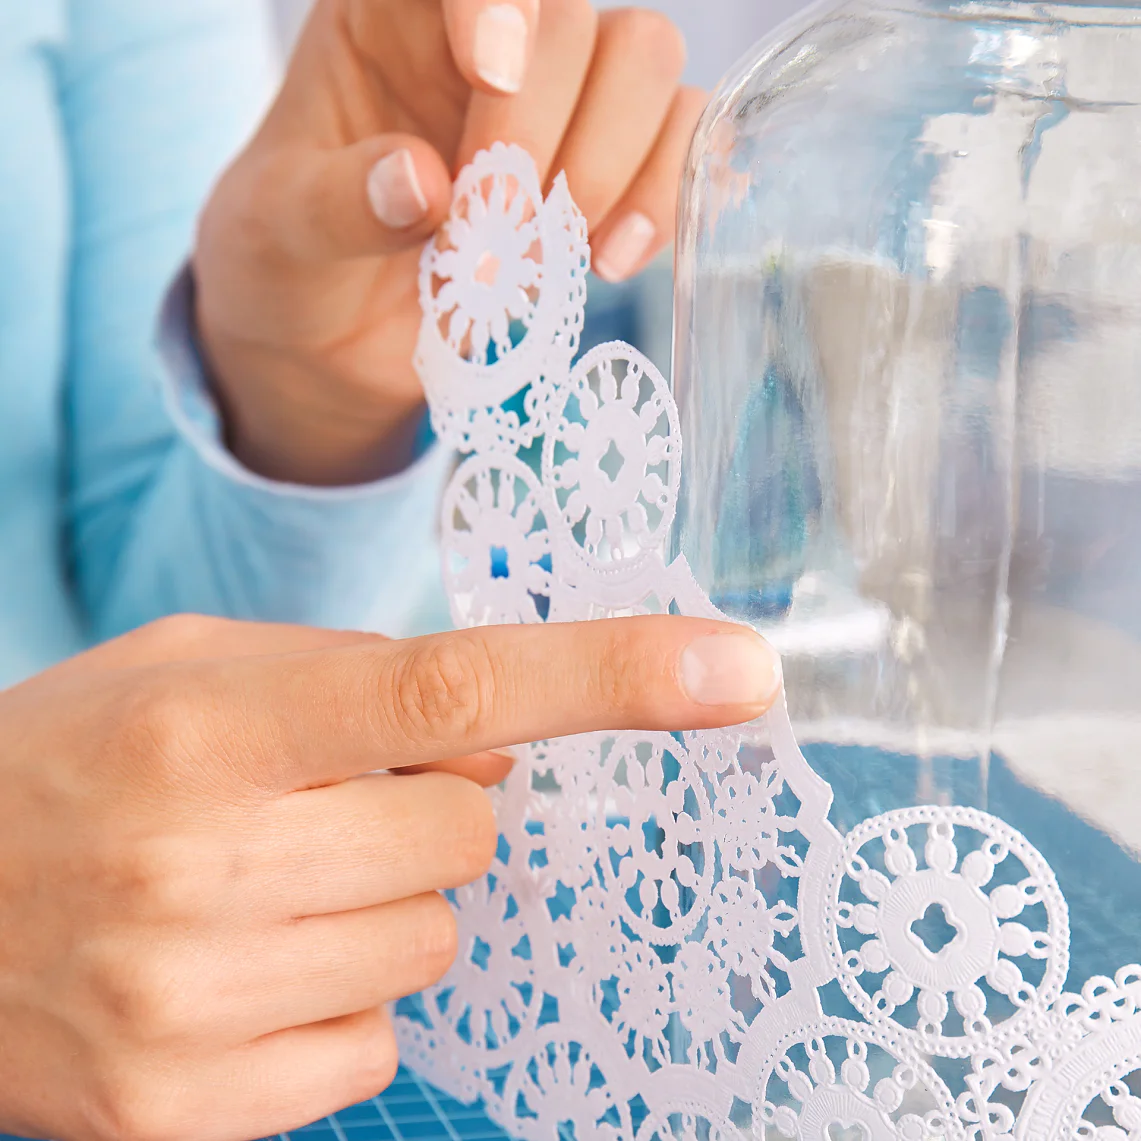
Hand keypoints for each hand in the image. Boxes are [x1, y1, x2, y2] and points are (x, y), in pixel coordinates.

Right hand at [0, 613, 779, 1140]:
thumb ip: (358, 681)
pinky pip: (372, 1050)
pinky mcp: (184, 1110)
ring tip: (270, 882)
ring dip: (383, 904)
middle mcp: (202, 863)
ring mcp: (190, 1005)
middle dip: (429, 813)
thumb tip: (504, 741)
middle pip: (468, 836)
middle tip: (328, 803)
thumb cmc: (71, 757)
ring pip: (431, 944)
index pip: (456, 689)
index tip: (736, 668)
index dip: (613, 676)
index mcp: (211, 723)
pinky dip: (337, 1002)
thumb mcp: (194, 666)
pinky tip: (243, 965)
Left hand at [194, 0, 705, 485]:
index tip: (488, 75)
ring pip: (645, 64)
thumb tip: (420, 186)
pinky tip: (611, 259)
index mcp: (392, 19)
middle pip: (576, 20)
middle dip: (548, 128)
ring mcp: (557, 107)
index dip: (497, 3)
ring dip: (615, 164)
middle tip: (498, 227)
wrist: (330, 346)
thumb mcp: (277, 234)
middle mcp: (486, 46)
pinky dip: (664, 197)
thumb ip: (336, 204)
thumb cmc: (289, 266)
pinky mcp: (606, 174)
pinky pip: (679, 145)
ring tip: (562, 253)